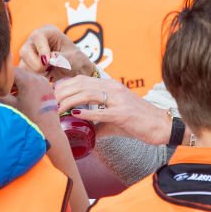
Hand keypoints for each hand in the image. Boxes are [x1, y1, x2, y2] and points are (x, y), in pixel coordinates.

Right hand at [0, 67, 61, 132]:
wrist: (49, 132)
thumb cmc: (28, 120)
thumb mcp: (9, 106)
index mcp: (28, 79)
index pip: (9, 70)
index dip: (0, 77)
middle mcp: (38, 77)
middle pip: (18, 74)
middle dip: (8, 81)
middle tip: (1, 92)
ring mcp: (44, 82)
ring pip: (25, 78)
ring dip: (17, 85)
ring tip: (10, 97)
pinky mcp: (48, 88)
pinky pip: (33, 83)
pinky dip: (25, 88)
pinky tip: (21, 99)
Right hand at [20, 25, 95, 79]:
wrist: (75, 72)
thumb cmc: (76, 61)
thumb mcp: (75, 58)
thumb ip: (64, 58)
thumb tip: (51, 58)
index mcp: (48, 32)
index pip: (38, 36)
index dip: (42, 49)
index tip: (48, 62)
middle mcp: (34, 41)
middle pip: (25, 51)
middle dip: (37, 64)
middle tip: (50, 69)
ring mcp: (27, 53)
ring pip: (22, 64)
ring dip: (36, 73)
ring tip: (49, 72)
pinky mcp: (24, 65)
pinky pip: (23, 74)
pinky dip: (34, 78)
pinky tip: (45, 76)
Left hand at [54, 76, 172, 144]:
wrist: (161, 125)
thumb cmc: (139, 121)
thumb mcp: (115, 118)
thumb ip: (98, 122)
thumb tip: (84, 131)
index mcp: (110, 86)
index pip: (81, 80)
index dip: (64, 86)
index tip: (52, 96)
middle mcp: (113, 88)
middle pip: (80, 84)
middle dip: (61, 93)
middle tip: (48, 104)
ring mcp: (118, 99)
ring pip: (87, 94)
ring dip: (69, 101)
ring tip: (56, 109)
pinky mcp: (123, 114)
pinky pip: (101, 112)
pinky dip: (87, 112)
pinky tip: (75, 114)